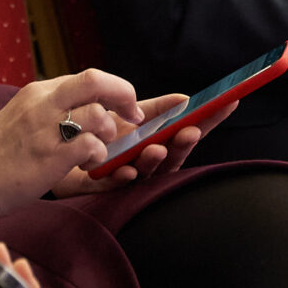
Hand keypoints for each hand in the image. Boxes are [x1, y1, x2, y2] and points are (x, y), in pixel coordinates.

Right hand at [0, 68, 142, 213]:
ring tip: (99, 150)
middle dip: (125, 95)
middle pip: (96, 81)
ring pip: (98, 114)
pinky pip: (90, 145)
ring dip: (109, 134)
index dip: (118, 89)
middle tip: (134, 116)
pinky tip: (89, 165)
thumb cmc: (1, 153)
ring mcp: (45, 129)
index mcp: (39, 92)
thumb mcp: (24, 116)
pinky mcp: (49, 156)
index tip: (130, 106)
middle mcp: (43, 103)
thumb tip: (92, 105)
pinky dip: (98, 155)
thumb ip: (55, 107)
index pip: (89, 77)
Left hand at [48, 96, 240, 194]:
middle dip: (182, 144)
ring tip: (157, 148)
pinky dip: (121, 177)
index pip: (189, 130)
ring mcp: (126, 175)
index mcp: (158, 141)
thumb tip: (185, 99)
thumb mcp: (131, 117)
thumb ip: (158, 111)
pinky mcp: (101, 187)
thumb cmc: (102, 134)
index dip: (209, 119)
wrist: (58, 151)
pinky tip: (124, 170)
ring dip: (153, 160)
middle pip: (172, 154)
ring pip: (145, 172)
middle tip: (190, 131)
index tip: (229, 102)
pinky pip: (113, 185)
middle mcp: (147, 161)